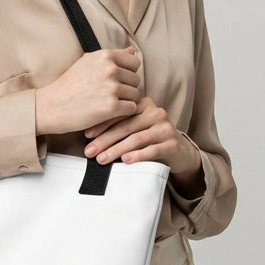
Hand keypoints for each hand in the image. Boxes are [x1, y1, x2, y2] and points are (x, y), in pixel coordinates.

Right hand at [35, 47, 140, 135]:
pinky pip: (132, 108)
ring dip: (125, 101)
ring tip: (108, 103)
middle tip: (109, 95)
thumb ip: (111, 56)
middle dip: (126, 88)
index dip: (127, 73)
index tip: (116, 81)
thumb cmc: (69, 85)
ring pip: (135, 94)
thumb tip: (132, 50)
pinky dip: (123, 112)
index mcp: (104, 56)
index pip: (134, 62)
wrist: (51, 106)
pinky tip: (110, 113)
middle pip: (136, 80)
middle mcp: (110, 69)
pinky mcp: (111, 107)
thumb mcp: (87, 63)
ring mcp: (111, 88)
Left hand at [83, 96, 202, 179]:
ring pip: (136, 138)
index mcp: (143, 103)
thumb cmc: (148, 139)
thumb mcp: (133, 128)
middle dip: (105, 140)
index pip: (119, 112)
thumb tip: (88, 137)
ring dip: (116, 150)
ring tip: (101, 160)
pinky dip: (137, 155)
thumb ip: (117, 125)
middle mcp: (155, 112)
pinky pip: (152, 149)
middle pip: (125, 126)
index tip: (86, 136)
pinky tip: (125, 161)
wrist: (178, 151)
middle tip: (89, 152)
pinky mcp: (172, 143)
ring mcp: (165, 127)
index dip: (101, 124)